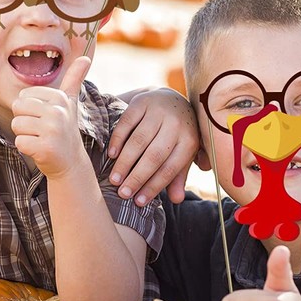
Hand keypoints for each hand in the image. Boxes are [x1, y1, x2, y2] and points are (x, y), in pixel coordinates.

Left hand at [12, 56, 91, 178]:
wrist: (71, 163)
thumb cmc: (64, 130)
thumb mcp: (70, 103)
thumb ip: (74, 79)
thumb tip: (86, 57)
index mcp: (60, 98)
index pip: (23, 96)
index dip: (29, 110)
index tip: (45, 119)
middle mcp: (58, 112)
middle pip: (17, 108)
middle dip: (24, 122)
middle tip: (41, 131)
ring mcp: (53, 131)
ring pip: (16, 126)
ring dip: (25, 135)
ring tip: (41, 139)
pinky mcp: (46, 148)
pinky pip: (19, 142)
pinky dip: (26, 148)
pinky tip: (40, 150)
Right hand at [107, 88, 198, 205]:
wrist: (170, 98)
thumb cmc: (176, 135)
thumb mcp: (183, 154)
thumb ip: (178, 176)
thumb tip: (177, 200)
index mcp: (189, 141)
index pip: (170, 168)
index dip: (154, 186)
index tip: (139, 201)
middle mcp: (176, 124)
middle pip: (154, 156)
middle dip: (137, 177)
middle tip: (122, 194)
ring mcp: (158, 111)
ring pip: (139, 141)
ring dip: (125, 162)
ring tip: (114, 180)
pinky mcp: (142, 102)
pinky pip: (127, 123)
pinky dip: (118, 140)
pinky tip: (111, 155)